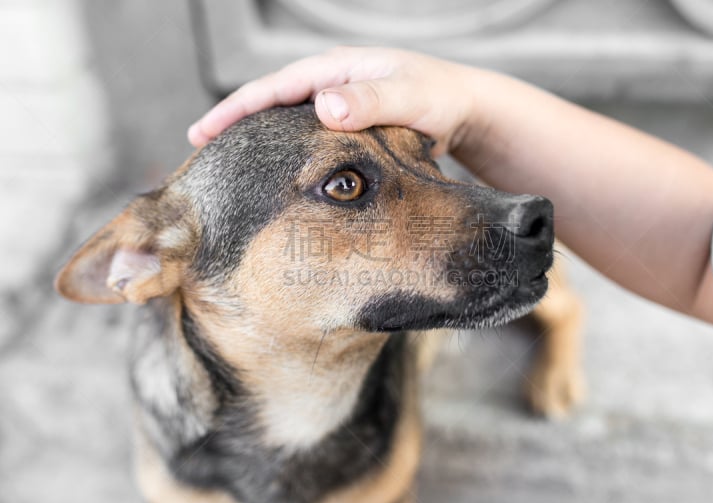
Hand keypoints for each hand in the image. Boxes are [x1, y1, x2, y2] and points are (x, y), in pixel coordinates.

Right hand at [188, 47, 477, 156]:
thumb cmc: (441, 98)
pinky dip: (286, 155)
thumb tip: (324, 105)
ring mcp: (338, 106)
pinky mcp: (348, 128)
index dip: (234, 109)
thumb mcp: (408, 97)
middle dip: (234, 126)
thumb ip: (370, 100)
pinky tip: (275, 177)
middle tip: (200, 156)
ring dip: (257, 142)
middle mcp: (331, 85)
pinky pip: (307, 141)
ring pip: (286, 125)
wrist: (466, 110)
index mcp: (336, 69)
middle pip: (270, 104)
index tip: (201, 133)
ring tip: (226, 169)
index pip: (273, 87)